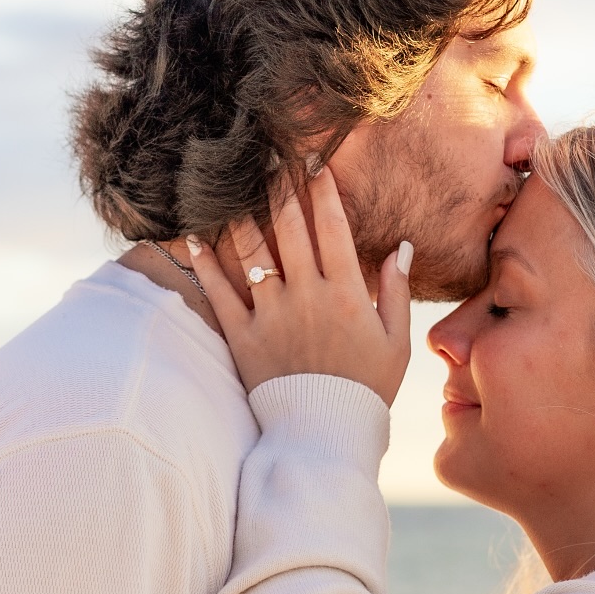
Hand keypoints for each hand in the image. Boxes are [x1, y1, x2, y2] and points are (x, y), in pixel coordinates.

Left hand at [185, 167, 412, 405]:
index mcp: (345, 293)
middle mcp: (305, 295)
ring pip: (250, 249)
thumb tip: (400, 247)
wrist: (324, 435)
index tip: (314, 160)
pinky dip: (204, 262)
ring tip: (233, 186)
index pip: (332, 226)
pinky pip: (218, 292)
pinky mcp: (242, 336)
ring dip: (241, 212)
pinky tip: (194, 237)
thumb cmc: (366, 390)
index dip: (322, 188)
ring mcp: (271, 314)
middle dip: (279, 185)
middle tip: (269, 158)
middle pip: (288, 226)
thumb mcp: (396, 343)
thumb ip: (395, 292)